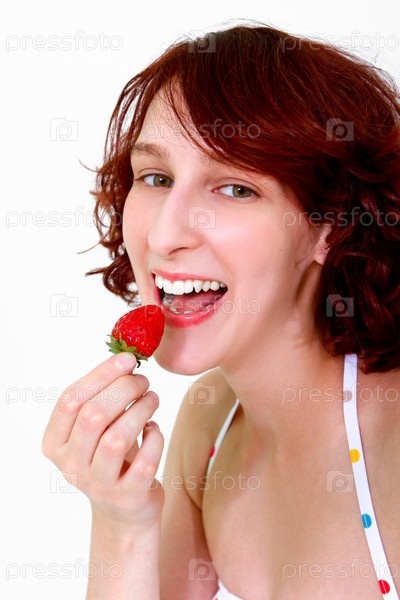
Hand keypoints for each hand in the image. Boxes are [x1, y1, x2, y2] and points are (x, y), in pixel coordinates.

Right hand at [42, 352, 164, 531]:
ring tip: (152, 398)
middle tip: (144, 380)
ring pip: (116, 438)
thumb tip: (125, 360)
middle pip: (93, 416)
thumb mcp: (96, 429)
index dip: (101, 374)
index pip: (70, 400)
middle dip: (124, 389)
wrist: (124, 511)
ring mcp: (98, 484)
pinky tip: (154, 428)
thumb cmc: (110, 457)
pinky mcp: (127, 496)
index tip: (128, 359)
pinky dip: (155, 437)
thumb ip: (101, 398)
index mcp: (54, 443)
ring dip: (141, 410)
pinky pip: (145, 460)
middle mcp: (71, 465)